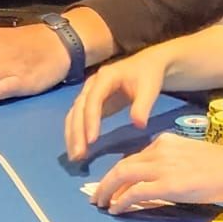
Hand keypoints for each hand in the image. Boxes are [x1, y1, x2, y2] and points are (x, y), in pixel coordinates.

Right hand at [64, 47, 171, 161]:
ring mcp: (89, 92)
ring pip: (74, 114)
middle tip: (78, 155)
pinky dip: (76, 133)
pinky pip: (78, 117)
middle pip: (78, 108)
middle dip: (77, 132)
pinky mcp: (90, 102)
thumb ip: (143, 105)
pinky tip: (79, 149)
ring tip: (76, 156)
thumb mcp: (150, 88)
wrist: (147, 65)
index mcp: (106, 77)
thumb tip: (138, 125)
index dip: (91, 119)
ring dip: (72, 135)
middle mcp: (92, 84)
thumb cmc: (148, 75)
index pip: (93, 99)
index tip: (92, 140)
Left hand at [90, 134, 222, 212]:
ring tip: (101, 204)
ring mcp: (164, 167)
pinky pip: (136, 192)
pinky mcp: (169, 185)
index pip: (134, 158)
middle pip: (122, 165)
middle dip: (105, 182)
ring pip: (123, 175)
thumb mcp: (190, 157)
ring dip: (108, 191)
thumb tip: (156, 182)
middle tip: (96, 197)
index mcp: (165, 142)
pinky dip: (122, 201)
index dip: (118, 173)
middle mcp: (160, 150)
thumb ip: (171, 163)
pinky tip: (116, 209)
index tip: (110, 185)